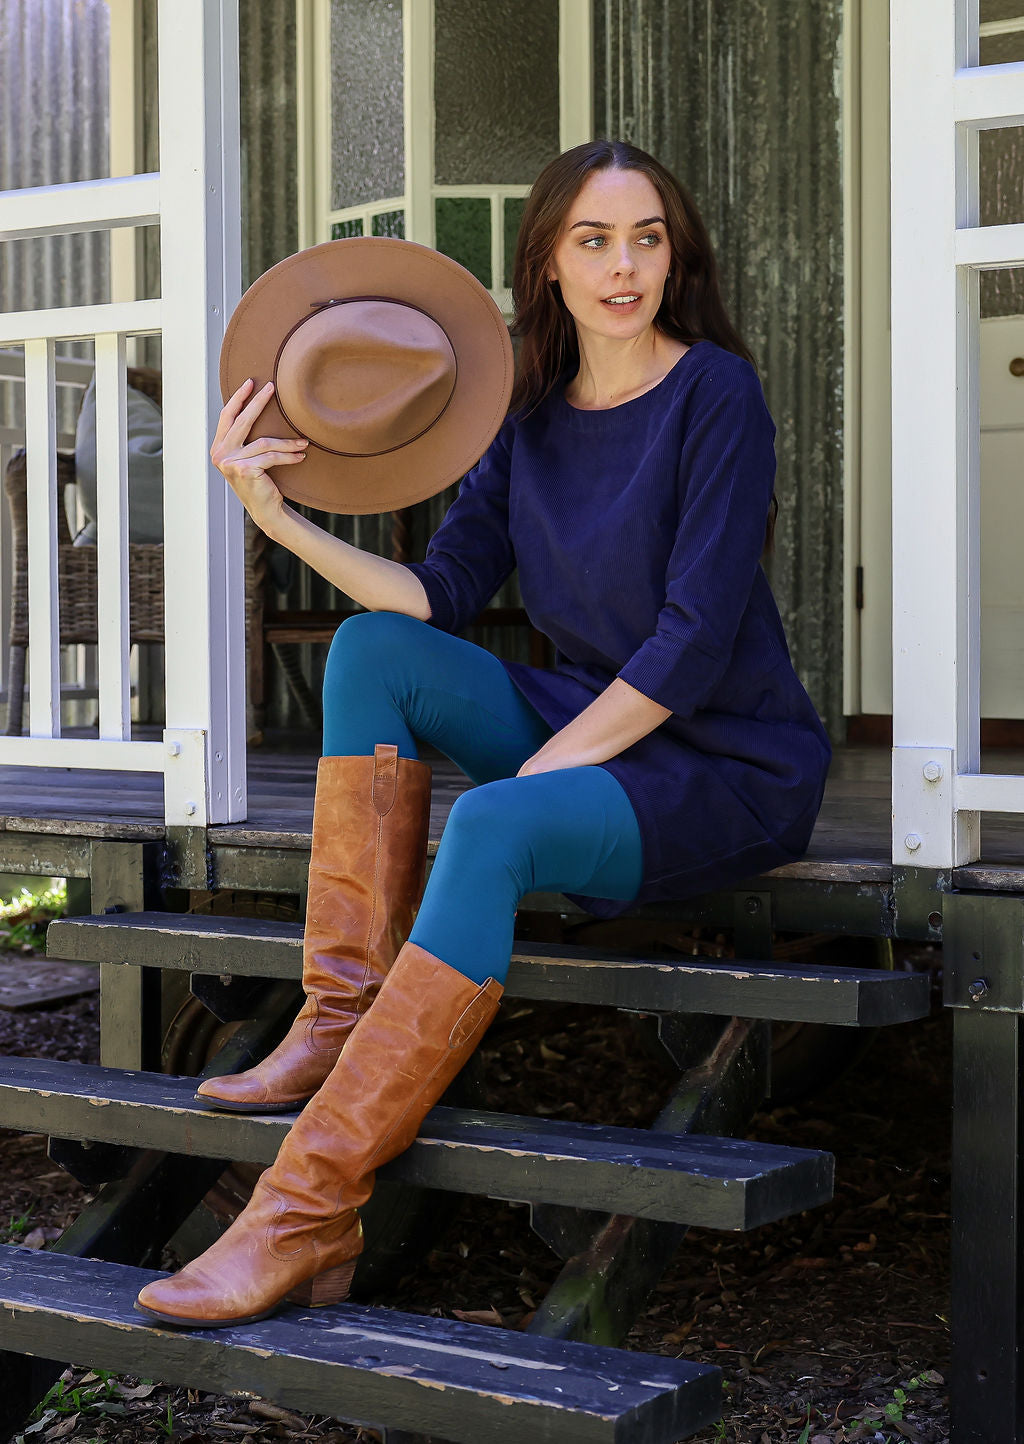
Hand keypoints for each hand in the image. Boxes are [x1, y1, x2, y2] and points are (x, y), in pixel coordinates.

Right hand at [210, 378, 308, 533]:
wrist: (264, 509)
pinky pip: (272, 456)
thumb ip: (243, 439)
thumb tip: (254, 408)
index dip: (238, 398)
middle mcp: (220, 454)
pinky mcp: (245, 470)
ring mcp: (230, 463)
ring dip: (287, 442)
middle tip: (271, 387)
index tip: (250, 383)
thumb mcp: (246, 458)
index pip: (227, 417)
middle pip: (242, 421)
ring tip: (303, 442)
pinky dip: (288, 455)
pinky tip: (300, 456)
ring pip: (264, 442)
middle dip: (258, 402)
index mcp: (218, 448)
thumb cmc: (259, 481)